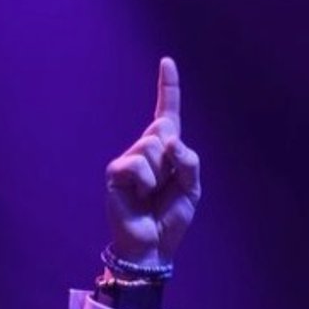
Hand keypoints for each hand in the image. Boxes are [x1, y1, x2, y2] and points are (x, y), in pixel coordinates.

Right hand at [105, 57, 201, 263]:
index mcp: (165, 150)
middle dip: (174, 159)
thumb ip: (189, 161)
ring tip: (153, 194)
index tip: (167, 61)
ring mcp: (129, 159)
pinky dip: (147, 182)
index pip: (167, 113)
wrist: (153, 246)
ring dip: (161, 174)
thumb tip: (169, 140)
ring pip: (153, 146)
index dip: (168, 87)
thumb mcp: (192, 188)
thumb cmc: (171, 217)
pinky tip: (141, 197)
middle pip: (165, 131)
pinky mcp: (116, 172)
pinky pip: (139, 164)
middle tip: (166, 187)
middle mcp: (145, 149)